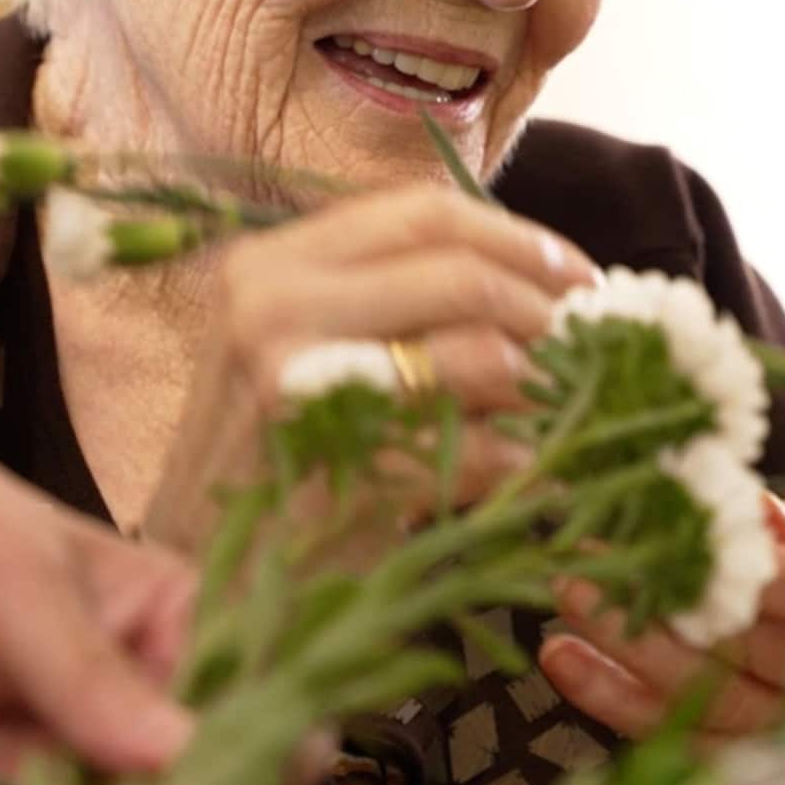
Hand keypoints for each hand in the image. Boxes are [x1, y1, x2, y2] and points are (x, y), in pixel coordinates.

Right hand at [145, 186, 598, 547]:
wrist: (195, 573)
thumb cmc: (268, 455)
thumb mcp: (300, 346)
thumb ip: (391, 296)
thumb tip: (540, 276)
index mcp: (269, 265)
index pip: (421, 211)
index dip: (518, 237)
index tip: (577, 274)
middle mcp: (272, 309)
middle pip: (460, 270)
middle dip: (547, 305)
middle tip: (589, 342)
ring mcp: (300, 389)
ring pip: (479, 351)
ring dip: (544, 382)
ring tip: (564, 409)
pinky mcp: (338, 469)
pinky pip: (478, 446)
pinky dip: (524, 460)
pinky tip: (531, 474)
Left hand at [538, 494, 784, 740]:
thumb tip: (756, 518)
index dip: (779, 578)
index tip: (711, 548)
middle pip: (764, 653)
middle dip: (677, 603)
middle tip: (599, 558)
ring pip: (713, 700)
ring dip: (633, 649)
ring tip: (571, 597)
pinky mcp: (738, 763)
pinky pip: (674, 736)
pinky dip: (613, 698)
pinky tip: (564, 656)